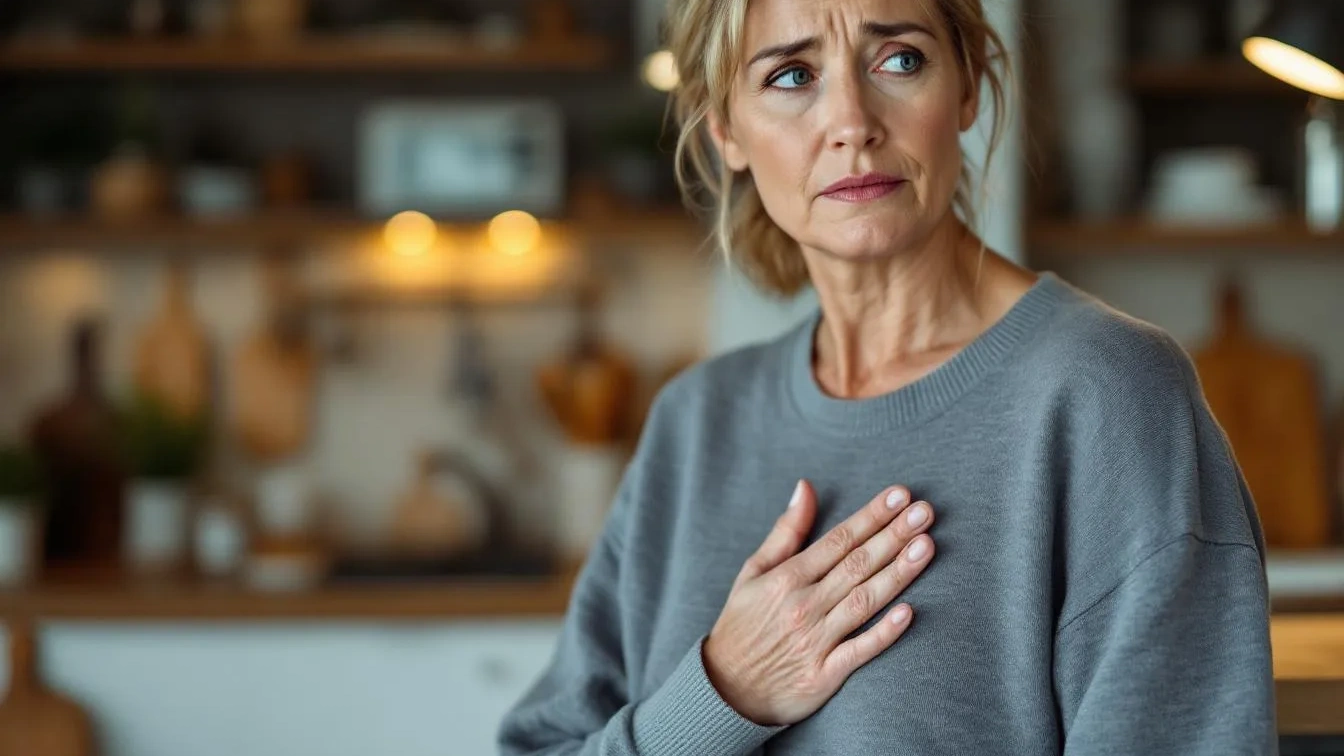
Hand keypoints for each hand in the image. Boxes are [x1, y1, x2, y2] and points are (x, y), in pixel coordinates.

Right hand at [703, 480, 935, 725]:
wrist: (725, 690)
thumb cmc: (742, 625)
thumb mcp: (753, 572)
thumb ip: (785, 531)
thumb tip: (805, 487)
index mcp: (787, 578)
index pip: (839, 539)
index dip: (871, 515)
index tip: (900, 495)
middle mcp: (803, 605)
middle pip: (857, 564)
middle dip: (894, 535)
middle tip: (925, 512)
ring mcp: (815, 640)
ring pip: (864, 601)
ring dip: (897, 573)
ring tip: (926, 547)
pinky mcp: (824, 675)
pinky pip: (859, 651)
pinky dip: (883, 632)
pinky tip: (909, 613)